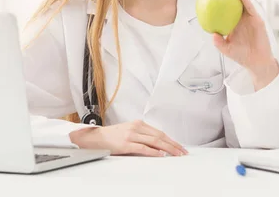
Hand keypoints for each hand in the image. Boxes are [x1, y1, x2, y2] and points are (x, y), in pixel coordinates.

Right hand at [69, 120, 187, 156]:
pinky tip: (161, 155)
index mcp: (138, 124)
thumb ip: (142, 136)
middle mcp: (136, 127)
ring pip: (154, 141)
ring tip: (176, 154)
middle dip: (173, 145)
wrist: (95, 137)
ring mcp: (131, 135)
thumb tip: (157, 145)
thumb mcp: (129, 132)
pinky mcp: (126, 144)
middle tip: (183, 152)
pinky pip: (143, 148)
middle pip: (160, 136)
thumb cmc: (112, 137)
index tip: (180, 147)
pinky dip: (153, 151)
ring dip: (168, 149)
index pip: (159, 132)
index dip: (171, 140)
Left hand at [206, 0, 278, 89]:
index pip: (222, 6)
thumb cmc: (241, 55)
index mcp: (232, 21)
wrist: (256, 62)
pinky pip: (249, 5)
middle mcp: (240, 16)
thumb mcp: (226, 49)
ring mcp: (249, 16)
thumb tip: (212, 33)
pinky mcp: (256, 18)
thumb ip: (218, 42)